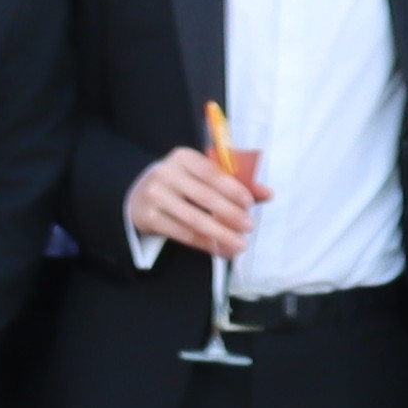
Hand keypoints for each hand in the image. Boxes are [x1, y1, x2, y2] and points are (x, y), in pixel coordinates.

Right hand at [123, 149, 259, 260]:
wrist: (139, 194)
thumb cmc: (182, 183)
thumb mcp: (203, 176)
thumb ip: (235, 183)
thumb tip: (268, 193)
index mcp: (183, 157)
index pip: (212, 173)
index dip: (232, 189)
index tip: (250, 204)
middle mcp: (166, 173)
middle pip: (204, 197)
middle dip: (230, 214)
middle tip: (249, 227)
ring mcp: (155, 196)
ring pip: (194, 219)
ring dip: (220, 234)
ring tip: (239, 245)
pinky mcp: (149, 218)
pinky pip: (183, 234)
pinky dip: (204, 245)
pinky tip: (220, 250)